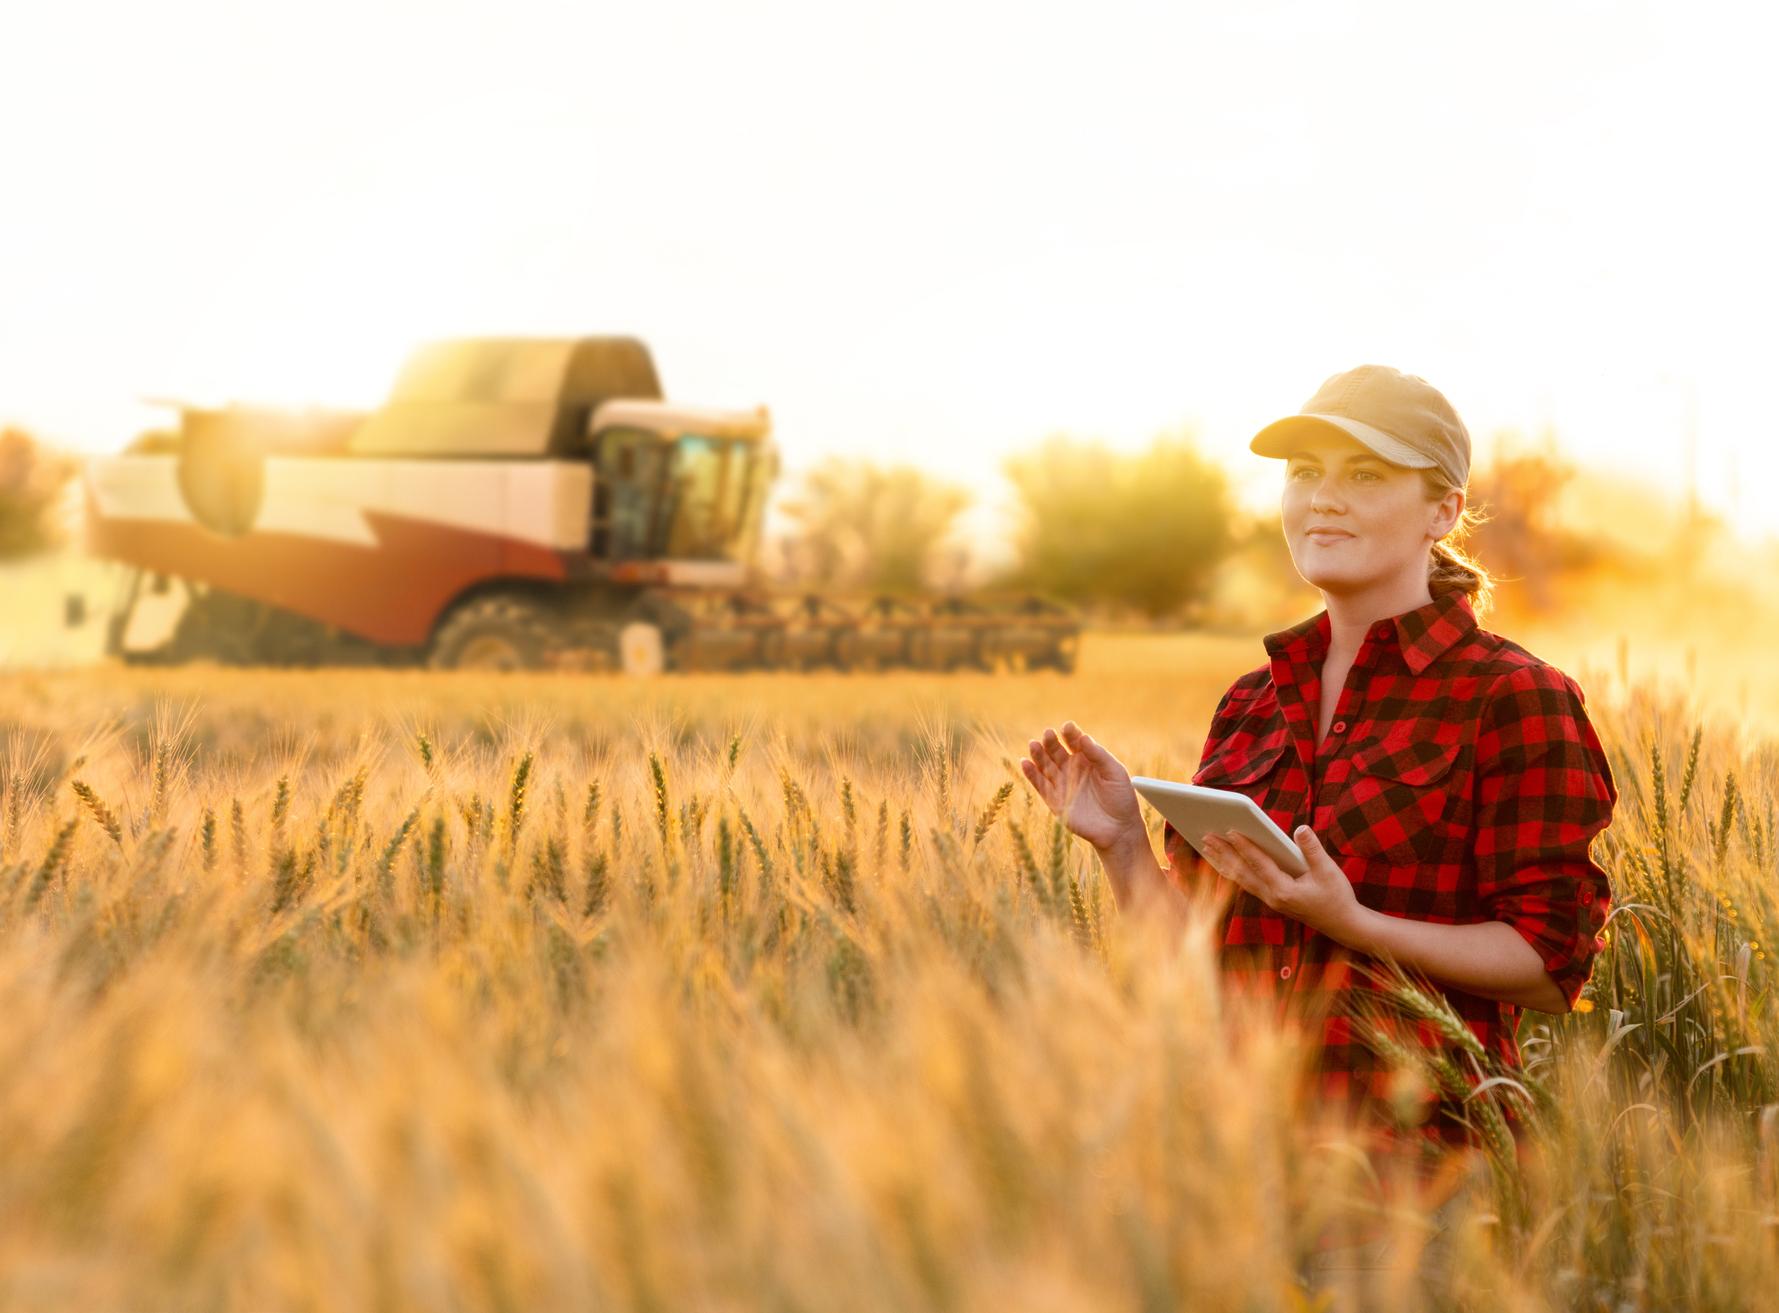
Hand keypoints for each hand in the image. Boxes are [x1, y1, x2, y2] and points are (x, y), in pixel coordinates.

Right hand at [1019, 721, 1143, 853]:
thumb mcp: (1115, 772)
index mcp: (1087, 758)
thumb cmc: (1121, 798)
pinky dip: (1031, 774)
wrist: (1119, 829)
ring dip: (1038, 754)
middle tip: (1048, 734)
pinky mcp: (1054, 800)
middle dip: (1051, 742)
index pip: (1075, 741)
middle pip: (1056, 751)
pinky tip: (1025, 762)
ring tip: (1034, 744)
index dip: (1070, 733)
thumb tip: (1083, 737)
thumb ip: (1098, 755)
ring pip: (1045, 765)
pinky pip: (1040, 785)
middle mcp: (1072, 768)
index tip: (1067, 727)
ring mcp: (1062, 784)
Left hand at [1197, 826, 1369, 948]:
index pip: (1259, 864)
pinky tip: (1224, 861)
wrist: (1343, 924)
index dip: (1244, 846)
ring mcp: (1270, 900)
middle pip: (1242, 872)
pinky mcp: (1272, 899)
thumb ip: (1312, 849)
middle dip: (1224, 853)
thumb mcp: (1328, 871)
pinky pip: (1246, 883)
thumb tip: (1300, 828)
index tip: (1230, 830)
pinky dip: (1233, 870)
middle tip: (1207, 835)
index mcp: (1284, 890)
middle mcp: (1272, 897)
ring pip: (1241, 878)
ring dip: (1224, 861)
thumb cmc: (1337, 897)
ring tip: (1207, 845)